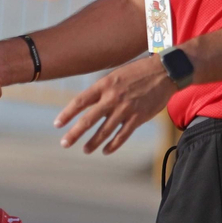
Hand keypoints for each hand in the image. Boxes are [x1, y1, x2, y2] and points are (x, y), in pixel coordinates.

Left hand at [53, 56, 174, 153]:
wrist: (164, 72)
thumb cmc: (137, 72)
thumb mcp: (114, 75)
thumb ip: (101, 90)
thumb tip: (87, 104)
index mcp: (104, 85)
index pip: (79, 101)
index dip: (67, 114)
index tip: (57, 124)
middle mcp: (112, 98)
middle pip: (88, 120)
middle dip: (74, 133)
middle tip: (64, 143)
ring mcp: (125, 109)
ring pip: (104, 131)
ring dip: (93, 143)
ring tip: (85, 150)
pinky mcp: (138, 118)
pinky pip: (122, 136)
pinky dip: (113, 145)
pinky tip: (105, 151)